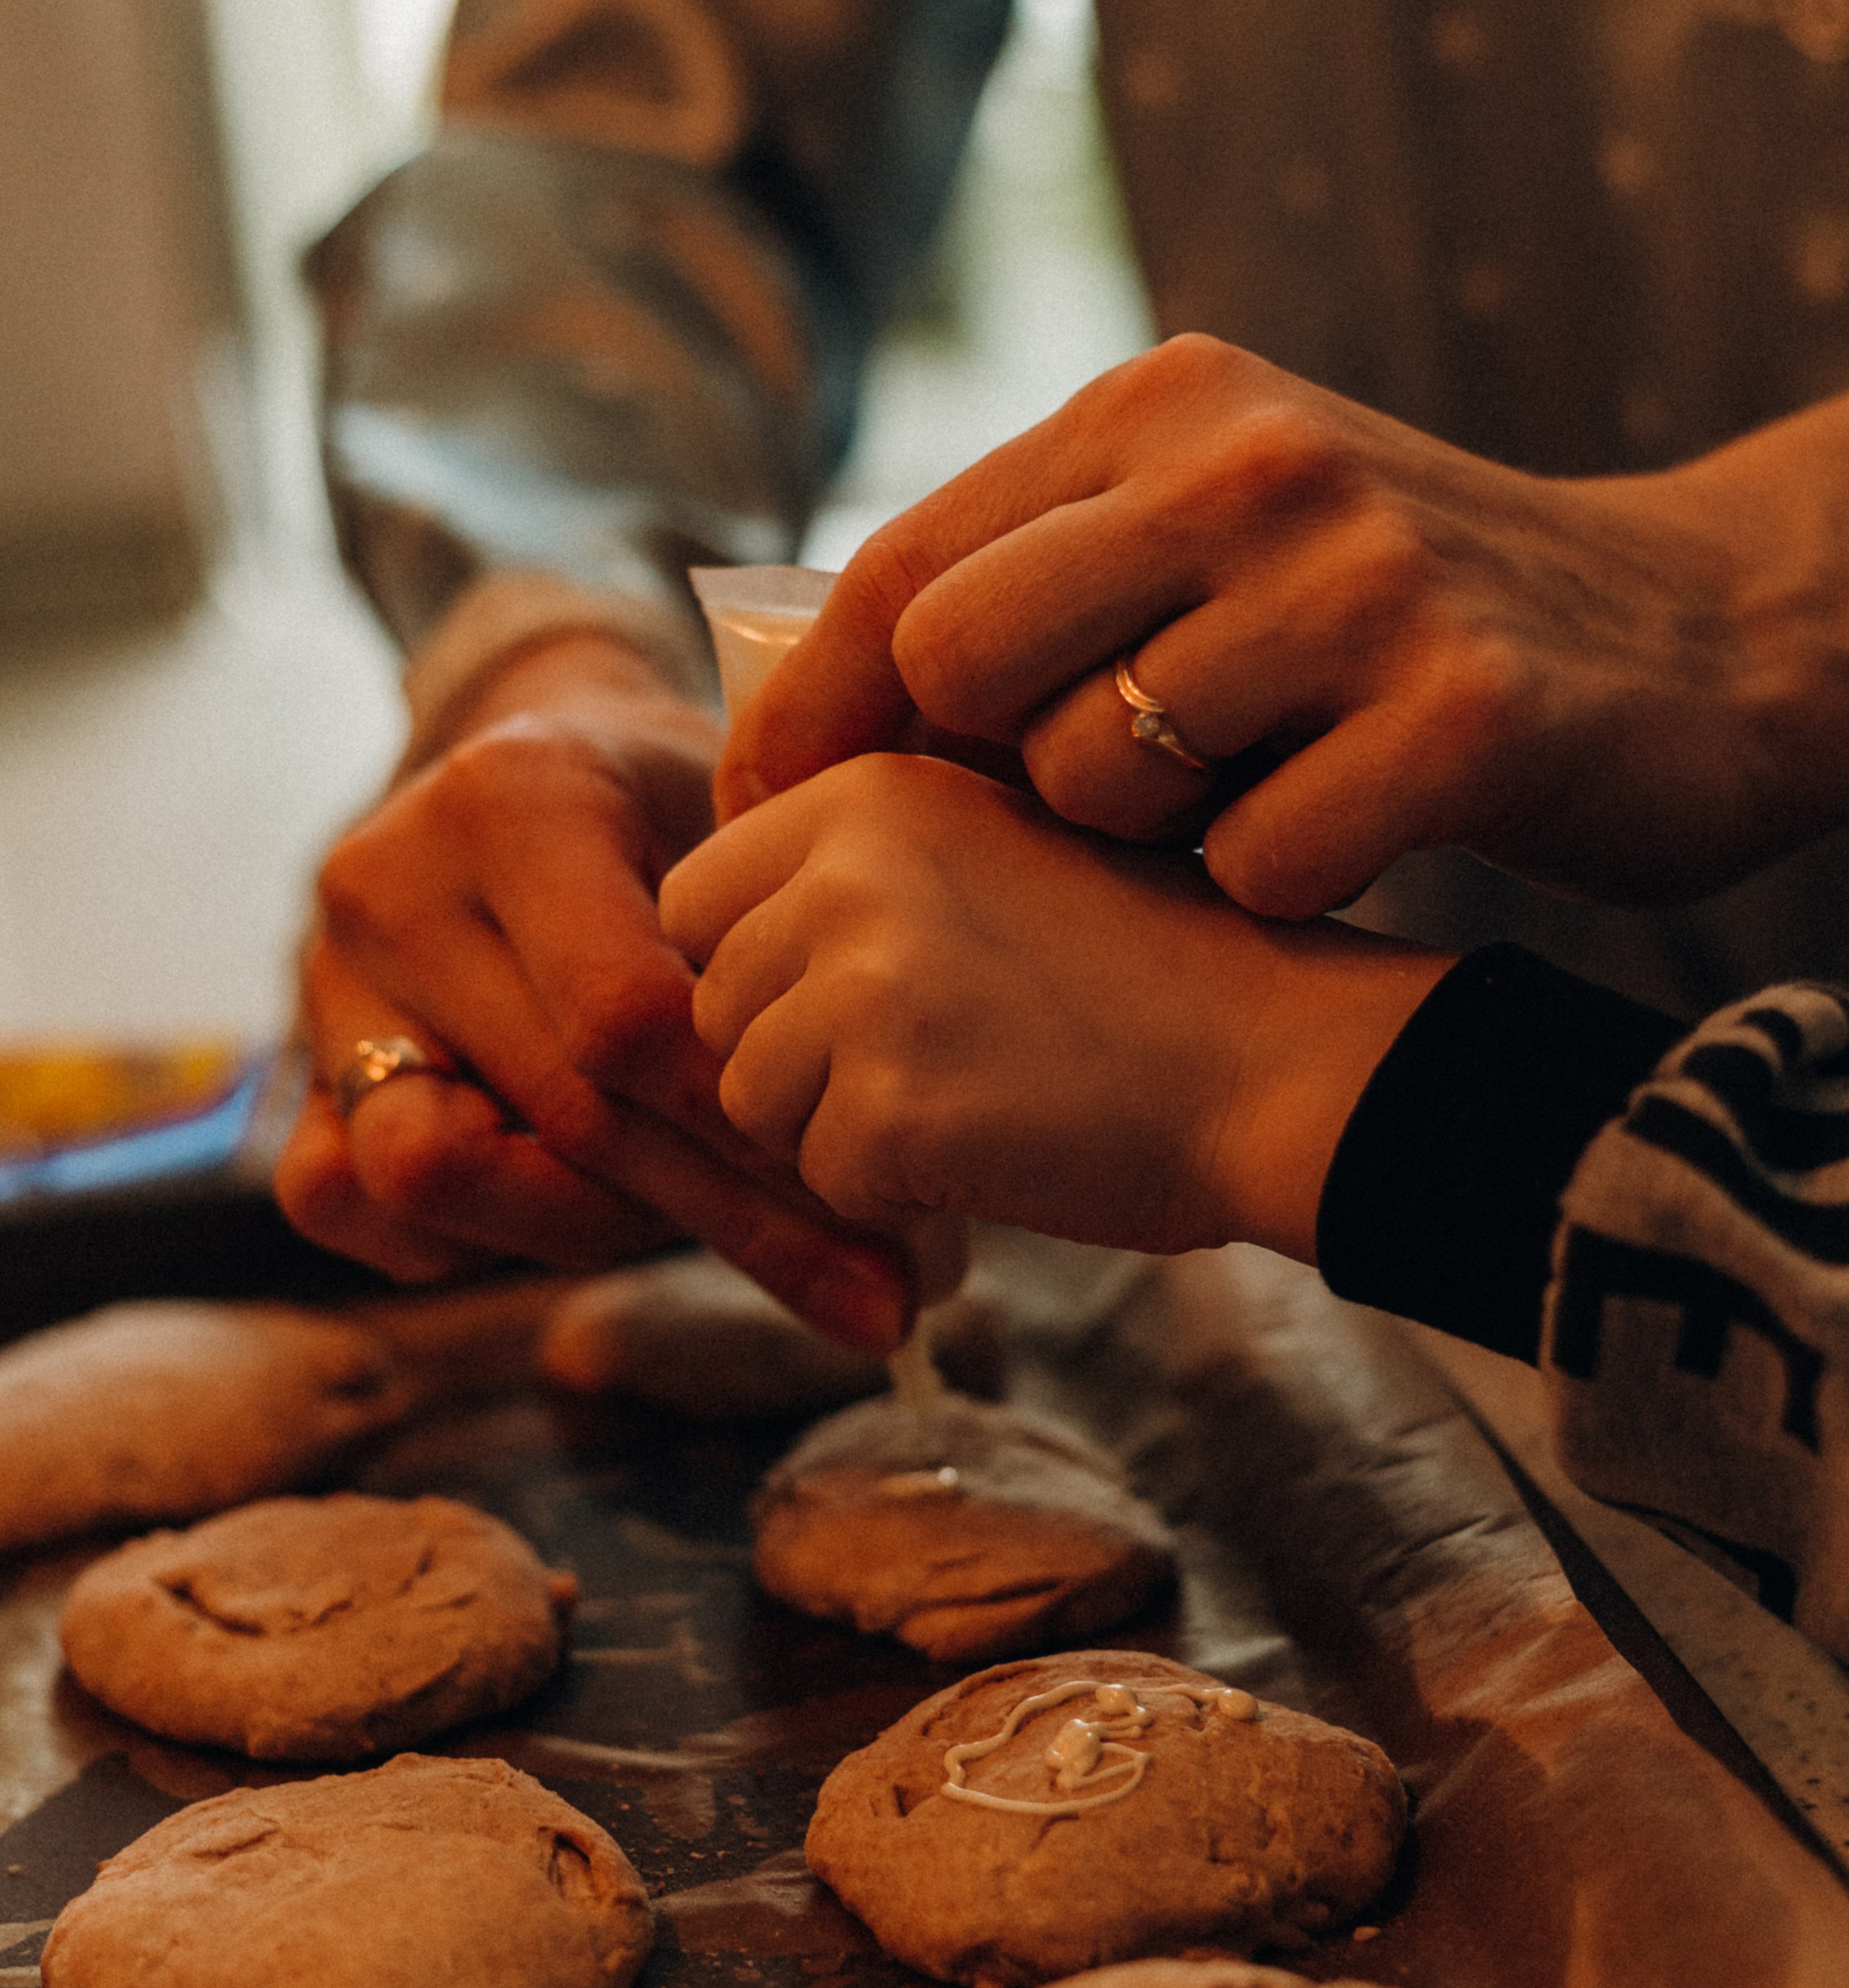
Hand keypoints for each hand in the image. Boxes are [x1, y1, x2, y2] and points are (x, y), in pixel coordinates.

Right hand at [275, 632, 917, 1347]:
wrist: (532, 771)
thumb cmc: (675, 807)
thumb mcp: (749, 826)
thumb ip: (792, 943)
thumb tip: (915, 1152)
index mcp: (511, 800)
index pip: (624, 1017)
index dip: (752, 1122)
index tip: (879, 1182)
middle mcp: (389, 889)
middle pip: (559, 1114)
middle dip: (734, 1215)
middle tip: (881, 1289)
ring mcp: (325, 988)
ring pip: (439, 1177)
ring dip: (608, 1236)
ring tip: (761, 1254)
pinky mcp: (297, 1076)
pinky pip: (343, 1204)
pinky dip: (474, 1237)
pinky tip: (606, 1236)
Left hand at [660, 755, 1449, 1260]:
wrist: (1285, 1060)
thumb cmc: (1160, 971)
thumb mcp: (1002, 854)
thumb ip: (864, 872)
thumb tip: (720, 940)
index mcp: (867, 791)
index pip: (701, 896)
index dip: (765, 971)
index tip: (862, 1005)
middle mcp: (847, 871)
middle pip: (716, 1005)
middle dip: (800, 1060)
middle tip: (941, 1064)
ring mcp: (861, 990)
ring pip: (752, 1100)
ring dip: (841, 1131)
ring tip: (977, 1101)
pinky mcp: (887, 1107)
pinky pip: (826, 1181)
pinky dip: (900, 1195)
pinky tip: (1001, 1149)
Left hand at [717, 339, 1848, 918]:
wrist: (1700, 638)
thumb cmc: (1407, 617)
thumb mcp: (1227, 525)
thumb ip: (1051, 569)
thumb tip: (812, 686)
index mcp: (1166, 408)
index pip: (902, 563)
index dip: (807, 714)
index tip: (764, 820)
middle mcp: (1252, 466)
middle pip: (962, 661)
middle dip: (975, 779)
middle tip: (1036, 842)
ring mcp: (1362, 583)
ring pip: (1100, 774)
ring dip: (1137, 847)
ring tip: (1230, 821)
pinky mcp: (1465, 715)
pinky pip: (1254, 863)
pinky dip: (1269, 894)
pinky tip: (1334, 857)